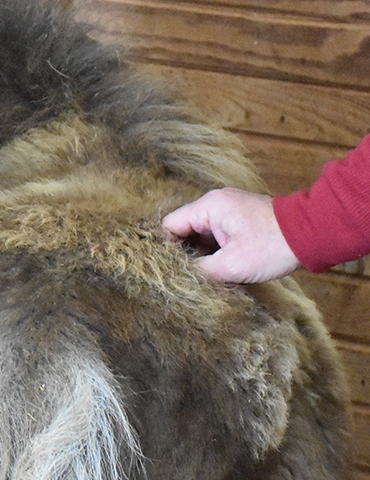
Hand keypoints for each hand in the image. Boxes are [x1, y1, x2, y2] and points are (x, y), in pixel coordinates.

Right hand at [162, 188, 300, 282]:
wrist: (313, 234)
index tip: (172, 270)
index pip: (170, 226)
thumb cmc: (273, 246)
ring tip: (208, 274)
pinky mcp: (240, 219)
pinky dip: (216, 251)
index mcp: (209, 207)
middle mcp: (215, 203)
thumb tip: (178, 275)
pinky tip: (221, 267)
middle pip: (184, 230)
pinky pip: (216, 235)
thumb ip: (198, 269)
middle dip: (186, 253)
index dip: (167, 249)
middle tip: (189, 275)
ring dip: (203, 254)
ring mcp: (229, 210)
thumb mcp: (231, 265)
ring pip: (201, 235)